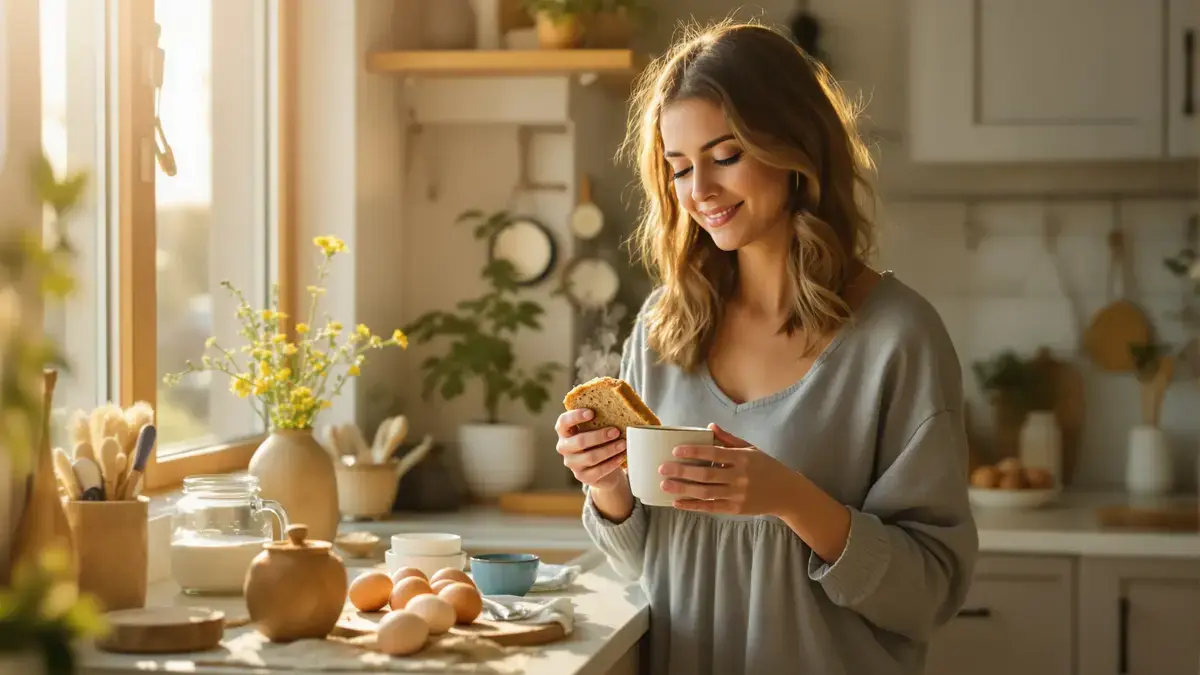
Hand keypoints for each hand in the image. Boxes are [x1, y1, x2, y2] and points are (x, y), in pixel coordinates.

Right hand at [555, 408, 627, 490]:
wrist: (602, 467)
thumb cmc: (598, 441)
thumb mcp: (596, 428)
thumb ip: (599, 419)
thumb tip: (616, 409)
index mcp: (564, 431)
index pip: (563, 422)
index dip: (575, 416)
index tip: (592, 412)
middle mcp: (564, 447)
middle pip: (579, 441)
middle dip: (599, 436)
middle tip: (616, 431)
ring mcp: (572, 464)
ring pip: (591, 457)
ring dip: (609, 450)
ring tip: (623, 444)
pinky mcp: (582, 477)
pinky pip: (598, 470)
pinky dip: (612, 463)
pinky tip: (622, 456)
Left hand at [659, 423, 797, 515]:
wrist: (786, 493)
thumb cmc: (766, 467)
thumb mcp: (751, 449)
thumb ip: (729, 439)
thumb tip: (709, 427)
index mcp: (742, 458)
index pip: (714, 453)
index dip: (694, 451)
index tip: (676, 450)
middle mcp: (740, 477)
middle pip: (706, 474)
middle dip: (682, 471)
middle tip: (662, 468)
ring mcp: (738, 495)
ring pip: (706, 492)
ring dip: (683, 489)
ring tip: (664, 485)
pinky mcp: (735, 509)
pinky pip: (710, 507)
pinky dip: (693, 505)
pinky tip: (677, 502)